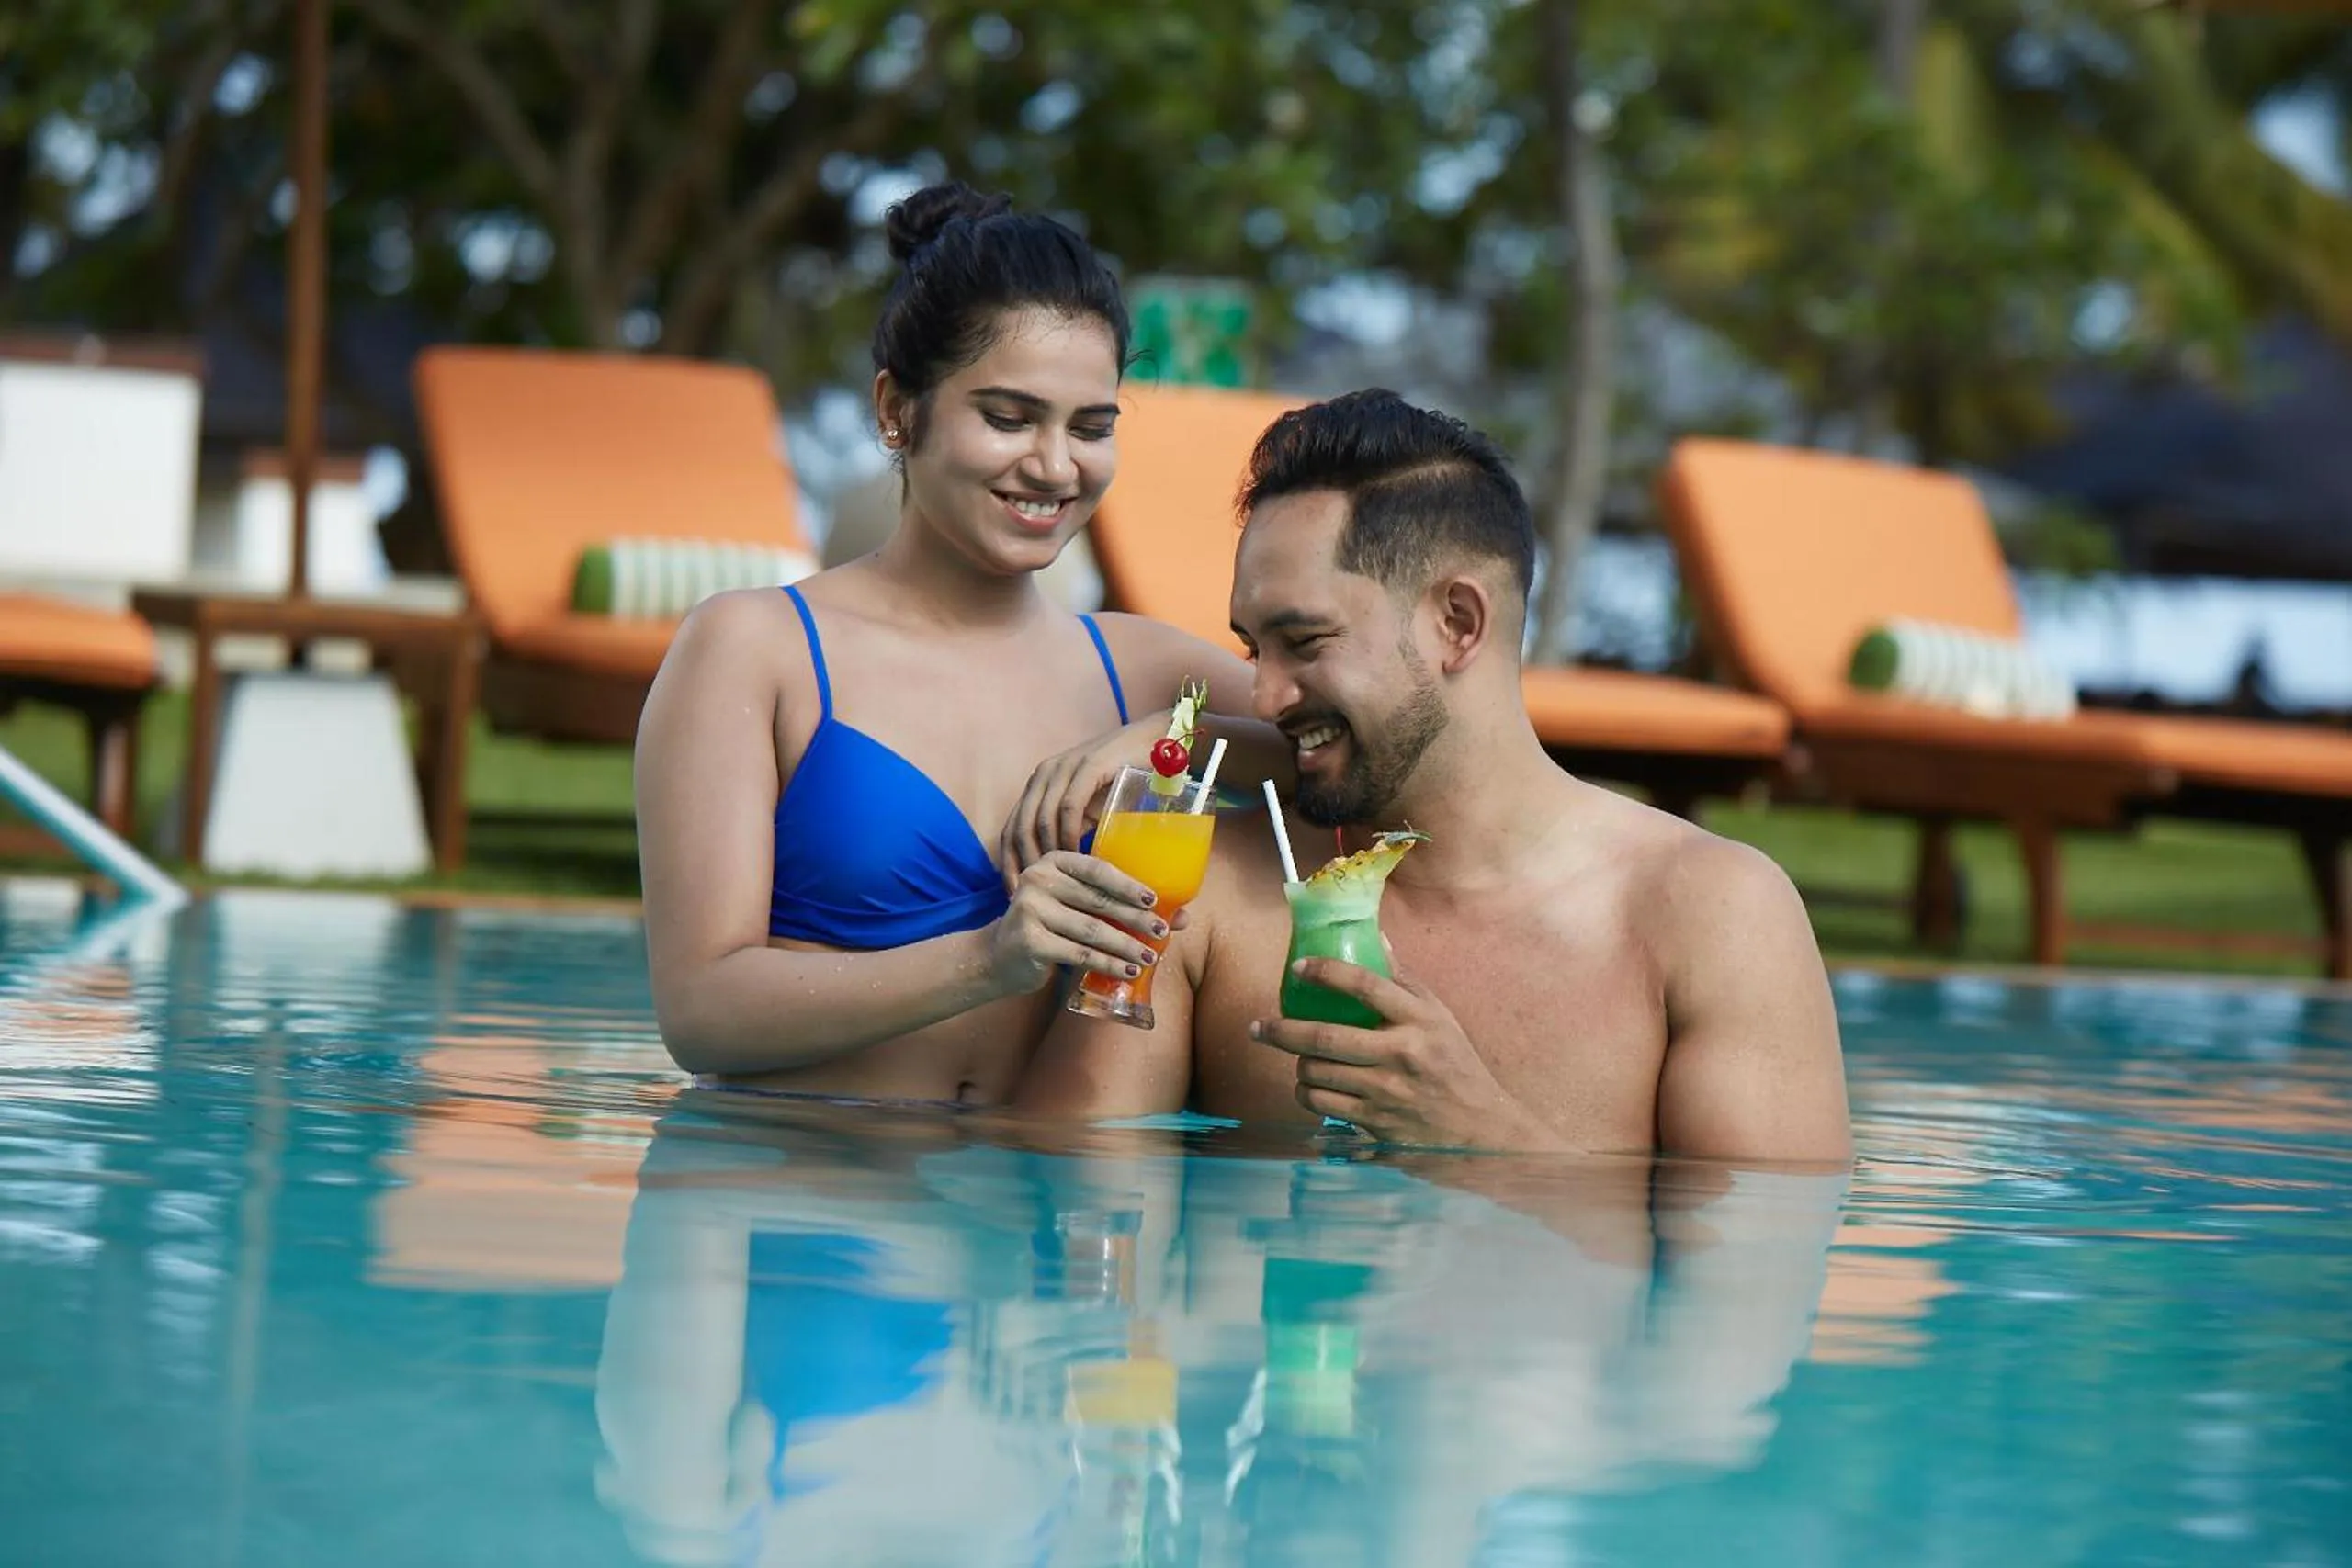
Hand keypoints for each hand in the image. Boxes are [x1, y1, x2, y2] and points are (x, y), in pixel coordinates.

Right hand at [985, 850, 1167, 997]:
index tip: (1155, 899)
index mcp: (1054, 861)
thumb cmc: (1050, 927)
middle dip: (1135, 918)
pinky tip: (1127, 971)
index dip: (1128, 884)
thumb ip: (1122, 906)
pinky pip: (1079, 954)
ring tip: (1148, 957)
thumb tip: (1182, 917)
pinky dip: (1107, 965)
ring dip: (1125, 946)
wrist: (998, 957)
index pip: (1097, 869)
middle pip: (1097, 900)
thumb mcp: (1078, 908)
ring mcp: (1030, 909)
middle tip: (1162, 932)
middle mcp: (1038, 878)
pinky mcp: (1029, 940)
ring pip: (1091, 930)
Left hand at [999, 712, 1171, 885]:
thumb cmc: (1122, 780)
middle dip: (1024, 865)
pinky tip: (1076, 857)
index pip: (1011, 827)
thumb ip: (1071, 831)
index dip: (1008, 862)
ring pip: (1041, 819)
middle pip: (1020, 827)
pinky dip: (1069, 835)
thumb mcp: (1088, 809)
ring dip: (1048, 853)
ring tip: (1058, 882)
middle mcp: (1044, 774)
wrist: (1154, 743)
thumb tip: (1063, 874)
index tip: (1014, 892)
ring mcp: (1065, 768)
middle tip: (1036, 894)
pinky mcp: (1088, 766)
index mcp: (1038, 784)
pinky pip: (1069, 807)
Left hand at [1250, 959, 1555, 1150]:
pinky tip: (1313, 1088)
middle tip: (1258, 1026)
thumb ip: (1404, 982)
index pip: (1365, 984)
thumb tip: (1376, 937)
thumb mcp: (1439, 1019)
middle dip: (1281, 1031)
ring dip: (1297, 1066)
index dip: (1325, 971)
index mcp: (1420, 1022)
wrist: (1481, 1134)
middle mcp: (1401, 1056)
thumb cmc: (1456, 1068)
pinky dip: (1309, 1095)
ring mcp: (1386, 1095)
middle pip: (1324, 1038)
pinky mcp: (1376, 1126)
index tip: (1298, 966)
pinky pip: (1322, 1107)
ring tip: (1298, 1060)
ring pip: (1316, 1075)